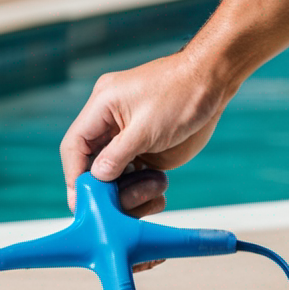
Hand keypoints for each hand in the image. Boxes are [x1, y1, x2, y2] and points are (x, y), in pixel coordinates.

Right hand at [60, 51, 225, 211]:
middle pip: (91, 164)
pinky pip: (132, 176)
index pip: (74, 145)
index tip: (81, 200)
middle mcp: (109, 123)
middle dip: (102, 187)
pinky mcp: (144, 149)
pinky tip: (158, 192)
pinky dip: (141, 189)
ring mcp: (127, 138)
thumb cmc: (181, 94)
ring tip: (154, 189)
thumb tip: (96, 178)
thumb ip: (117, 155)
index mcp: (102, 106)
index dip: (74, 174)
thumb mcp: (146, 128)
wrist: (213, 83)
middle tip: (115, 206)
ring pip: (113, 174)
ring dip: (127, 191)